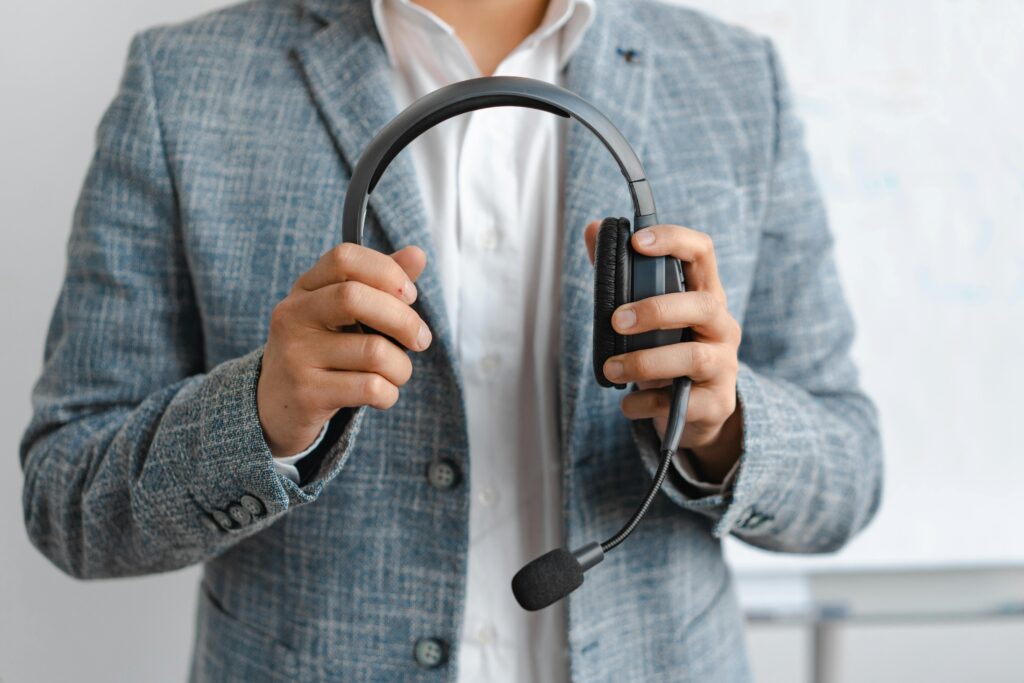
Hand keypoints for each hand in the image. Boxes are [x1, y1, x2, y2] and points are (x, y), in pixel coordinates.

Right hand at [257, 243, 429, 455]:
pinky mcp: (306, 394)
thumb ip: (380, 283)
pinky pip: (370, 388)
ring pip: (374, 352)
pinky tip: (381, 395)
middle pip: (355, 298)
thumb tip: (417, 254)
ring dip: (402, 367)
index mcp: (305, 289)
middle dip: (404, 320)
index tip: (410, 295)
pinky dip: (390, 394)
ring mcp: (296, 355)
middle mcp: (294, 316)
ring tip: (396, 374)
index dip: (387, 271)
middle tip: (421, 340)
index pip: (344, 258)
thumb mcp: (343, 314)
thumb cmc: (323, 352)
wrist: (275, 406)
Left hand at [584, 221, 742, 481]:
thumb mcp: (648, 315)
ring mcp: (724, 366)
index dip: (674, 240)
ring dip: (644, 362)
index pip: (702, 253)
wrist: (696, 410)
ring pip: (693, 358)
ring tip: (611, 368)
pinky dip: (646, 403)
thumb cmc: (667, 351)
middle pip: (703, 306)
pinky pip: (680, 403)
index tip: (637, 241)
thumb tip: (594, 229)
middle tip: (616, 321)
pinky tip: (627, 403)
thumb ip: (621, 274)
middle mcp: (721, 326)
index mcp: (705, 294)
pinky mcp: (716, 404)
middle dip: (656, 310)